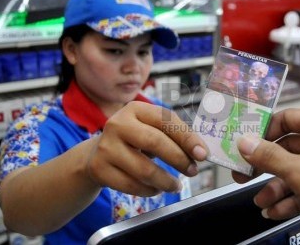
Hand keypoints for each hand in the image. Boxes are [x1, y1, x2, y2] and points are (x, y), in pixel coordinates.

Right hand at [86, 101, 207, 196]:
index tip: (202, 154)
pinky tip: (157, 189)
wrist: (97, 154)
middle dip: (179, 159)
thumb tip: (200, 152)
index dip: (187, 138)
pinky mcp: (99, 168)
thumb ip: (174, 136)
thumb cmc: (134, 141)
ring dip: (166, 181)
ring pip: (144, 170)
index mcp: (136, 109)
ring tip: (176, 185)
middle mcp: (118, 124)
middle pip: (155, 142)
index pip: (166, 120)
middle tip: (193, 171)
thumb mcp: (151, 130)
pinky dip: (150, 191)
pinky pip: (131, 186)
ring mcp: (106, 147)